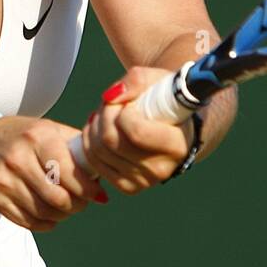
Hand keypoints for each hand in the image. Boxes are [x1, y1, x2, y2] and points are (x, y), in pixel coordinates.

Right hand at [0, 115, 108, 231]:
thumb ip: (78, 149)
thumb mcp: (51, 131)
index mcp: (37, 137)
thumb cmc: (28, 137)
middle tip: (83, 203)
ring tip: (67, 208)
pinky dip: (45, 224)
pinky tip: (51, 216)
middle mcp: (17, 157)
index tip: (97, 194)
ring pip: (43, 212)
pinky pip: (27, 221)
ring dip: (62, 216)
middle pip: (57, 197)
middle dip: (77, 205)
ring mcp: (3, 179)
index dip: (87, 189)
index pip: (67, 172)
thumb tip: (104, 176)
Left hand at [80, 66, 193, 194]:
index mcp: (176, 144)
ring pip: (99, 152)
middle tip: (110, 105)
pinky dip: (90, 144)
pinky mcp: (129, 187)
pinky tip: (101, 131)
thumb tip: (109, 97)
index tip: (128, 103)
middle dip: (103, 116)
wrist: (176, 127)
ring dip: (94, 127)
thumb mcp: (157, 80)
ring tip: (106, 115)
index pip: (135, 132)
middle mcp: (161, 168)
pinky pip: (96, 164)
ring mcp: (144, 181)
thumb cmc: (167, 100)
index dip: (121, 112)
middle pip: (110, 141)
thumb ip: (135, 81)